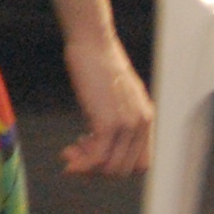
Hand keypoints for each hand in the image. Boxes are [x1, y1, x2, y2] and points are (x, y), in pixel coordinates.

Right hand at [61, 31, 152, 174]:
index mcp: (146, 119)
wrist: (92, 44)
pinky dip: (80, 164)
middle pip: (123, 169)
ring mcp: (127, 124)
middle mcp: (142, 124)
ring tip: (69, 153)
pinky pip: (97, 158)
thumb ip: (114, 122)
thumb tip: (96, 145)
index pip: (140, 164)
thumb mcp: (114, 98)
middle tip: (75, 155)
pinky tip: (67, 155)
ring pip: (110, 168)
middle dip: (97, 170)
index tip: (94, 157)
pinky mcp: (108, 122)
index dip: (116, 168)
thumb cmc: (98, 66)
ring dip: (86, 167)